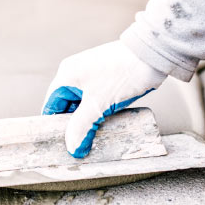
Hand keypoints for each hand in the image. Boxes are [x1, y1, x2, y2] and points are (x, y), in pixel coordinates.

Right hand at [42, 40, 166, 157]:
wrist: (153, 55)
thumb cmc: (123, 74)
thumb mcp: (98, 105)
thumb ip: (82, 128)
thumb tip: (73, 149)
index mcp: (67, 75)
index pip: (51, 105)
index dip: (53, 125)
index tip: (58, 144)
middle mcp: (76, 73)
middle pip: (66, 105)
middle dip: (72, 125)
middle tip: (77, 144)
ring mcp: (92, 75)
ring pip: (83, 104)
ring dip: (86, 120)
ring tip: (91, 139)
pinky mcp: (107, 79)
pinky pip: (96, 100)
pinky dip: (97, 113)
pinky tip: (104, 126)